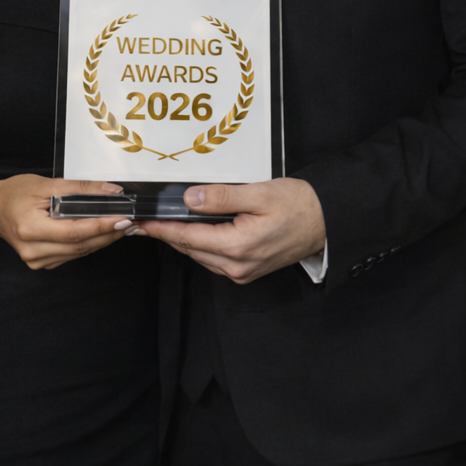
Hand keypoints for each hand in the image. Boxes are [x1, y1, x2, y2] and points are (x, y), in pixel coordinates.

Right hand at [0, 175, 133, 270]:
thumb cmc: (14, 194)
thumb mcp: (46, 183)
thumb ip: (79, 189)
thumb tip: (111, 192)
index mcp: (29, 228)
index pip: (74, 232)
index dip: (101, 227)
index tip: (123, 218)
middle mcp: (32, 250)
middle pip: (80, 246)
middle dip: (108, 234)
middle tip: (130, 221)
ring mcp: (37, 260)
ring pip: (79, 252)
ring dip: (103, 240)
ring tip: (122, 225)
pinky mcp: (43, 264)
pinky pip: (73, 254)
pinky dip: (89, 244)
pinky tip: (102, 233)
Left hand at [139, 178, 325, 284]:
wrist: (326, 222)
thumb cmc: (298, 205)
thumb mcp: (258, 194)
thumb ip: (222, 197)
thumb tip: (190, 198)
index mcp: (238, 246)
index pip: (187, 237)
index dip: (160, 228)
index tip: (140, 221)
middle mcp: (237, 266)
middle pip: (190, 248)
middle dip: (165, 234)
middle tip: (142, 221)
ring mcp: (242, 272)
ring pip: (199, 255)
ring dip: (181, 240)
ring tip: (161, 224)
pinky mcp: (246, 271)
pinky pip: (213, 259)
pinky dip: (199, 245)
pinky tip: (192, 231)